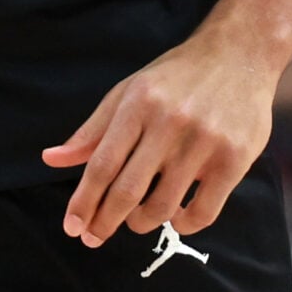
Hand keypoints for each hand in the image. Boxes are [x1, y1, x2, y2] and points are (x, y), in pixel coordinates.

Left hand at [44, 34, 275, 244]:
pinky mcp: (234, 158)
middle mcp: (169, 122)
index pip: (102, 164)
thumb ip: (92, 130)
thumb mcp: (129, 92)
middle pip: (127, 190)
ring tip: (137, 219)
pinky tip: (176, 216)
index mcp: (138, 104)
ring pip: (162, 206)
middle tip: (93, 238)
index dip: (84, 201)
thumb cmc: (176, 77)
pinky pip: (204, 212)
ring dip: (142, 223)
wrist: (240, 54)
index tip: (72, 227)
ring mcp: (204, 142)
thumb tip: (51, 160)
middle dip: (104, 222)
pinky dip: (184, 224)